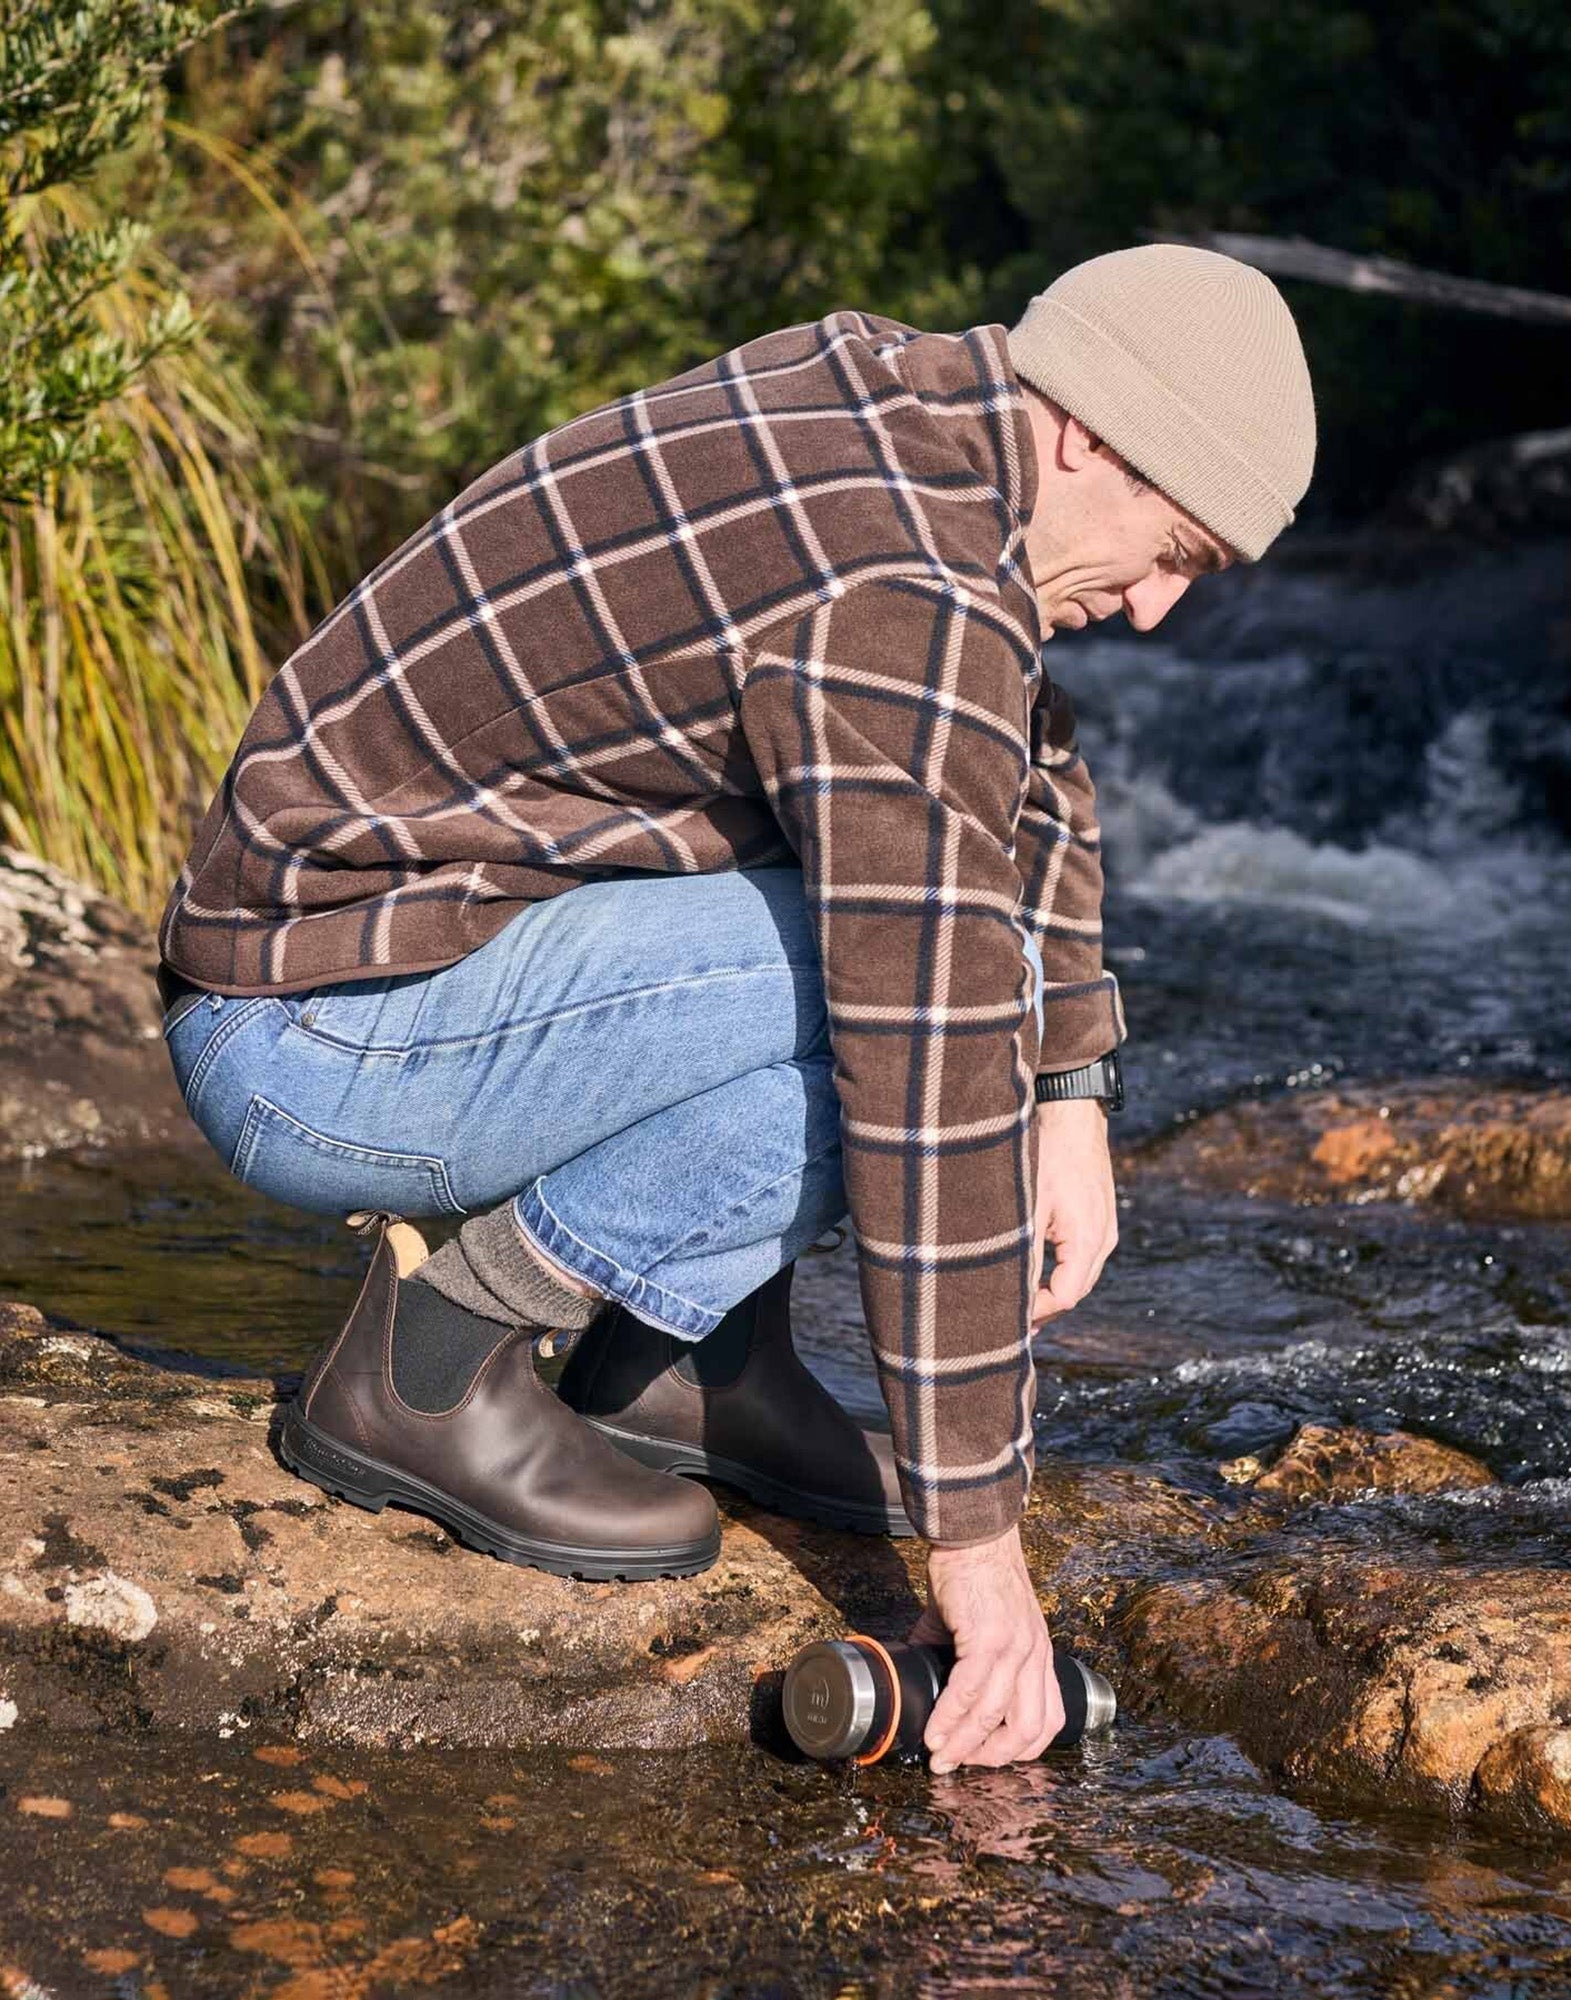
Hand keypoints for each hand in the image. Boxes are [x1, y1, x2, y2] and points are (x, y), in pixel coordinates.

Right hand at [908, 1524, 1063, 1772]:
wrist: (973, 1533)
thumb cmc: (975, 1573)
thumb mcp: (982, 1624)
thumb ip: (959, 1657)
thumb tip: (925, 1681)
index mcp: (1039, 1655)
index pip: (1047, 1720)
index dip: (1018, 1749)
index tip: (984, 1758)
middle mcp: (1036, 1656)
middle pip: (1029, 1731)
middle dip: (993, 1759)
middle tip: (961, 1766)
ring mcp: (1016, 1648)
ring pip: (997, 1717)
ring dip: (967, 1746)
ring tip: (940, 1758)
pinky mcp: (990, 1637)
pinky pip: (971, 1691)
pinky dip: (951, 1718)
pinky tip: (934, 1732)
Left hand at [1031, 1097, 1117, 1327]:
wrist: (1073, 1113)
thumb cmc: (1048, 1153)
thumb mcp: (1029, 1206)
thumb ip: (1024, 1253)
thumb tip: (1010, 1293)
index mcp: (1088, 1240)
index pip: (1065, 1297)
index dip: (1036, 1310)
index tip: (1005, 1313)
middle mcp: (1104, 1239)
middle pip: (1075, 1292)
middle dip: (1044, 1308)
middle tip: (1009, 1322)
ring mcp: (1105, 1228)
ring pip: (1079, 1275)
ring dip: (1052, 1290)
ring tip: (1019, 1304)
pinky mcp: (1099, 1217)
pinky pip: (1082, 1256)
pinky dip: (1061, 1270)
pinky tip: (1037, 1272)